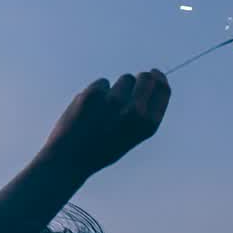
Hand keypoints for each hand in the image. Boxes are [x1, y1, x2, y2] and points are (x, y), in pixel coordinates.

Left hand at [38, 70, 170, 176]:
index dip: (160, 79)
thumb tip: (155, 81)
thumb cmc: (102, 149)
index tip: (155, 74)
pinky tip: (88, 109)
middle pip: (146, 78)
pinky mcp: (94, 93)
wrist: (70, 158)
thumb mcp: (132, 136)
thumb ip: (144, 113)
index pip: (163, 89)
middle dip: (141, 77)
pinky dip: (97, 92)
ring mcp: (114, 100)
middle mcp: (135, 110)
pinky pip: (102, 83)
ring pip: (124, 79)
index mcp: (148, 124)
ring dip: (117, 89)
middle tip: (131, 84)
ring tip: (104, 109)